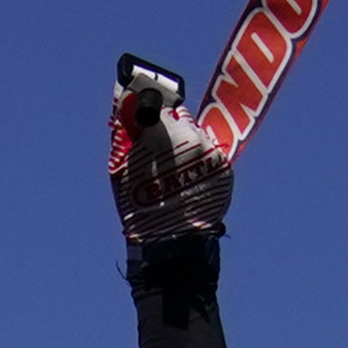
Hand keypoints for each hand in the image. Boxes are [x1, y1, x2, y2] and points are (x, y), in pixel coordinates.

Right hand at [107, 53, 229, 253]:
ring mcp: (212, 154)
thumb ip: (127, 132)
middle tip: (156, 147)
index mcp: (164, 134)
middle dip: (168, 126)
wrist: (171, 247)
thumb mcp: (122, 169)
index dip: (149, 103)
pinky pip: (210, 154)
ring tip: (172, 171)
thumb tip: (127, 102)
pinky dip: (198, 161)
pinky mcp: (225, 169)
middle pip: (180, 116)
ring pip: (196, 135)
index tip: (144, 104)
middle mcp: (193, 139)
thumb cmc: (139, 210)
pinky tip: (187, 181)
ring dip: (184, 143)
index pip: (157, 101)